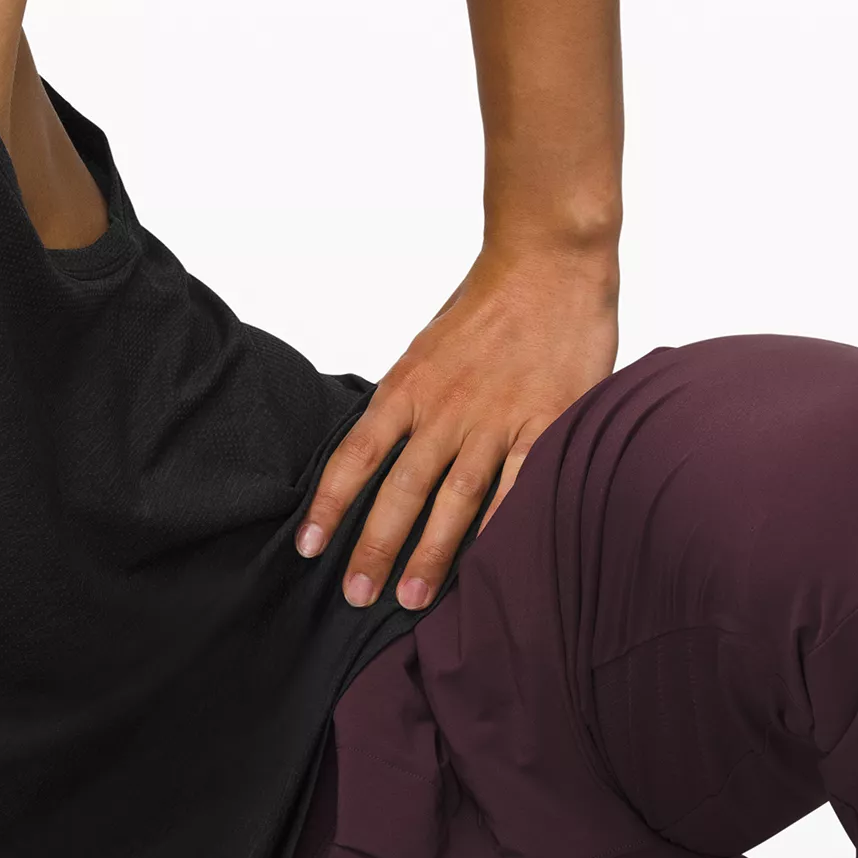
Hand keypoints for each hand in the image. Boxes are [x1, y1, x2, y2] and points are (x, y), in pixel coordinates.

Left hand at [296, 241, 618, 609]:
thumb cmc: (487, 306)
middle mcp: (446, 407)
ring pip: (457, 497)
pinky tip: (491, 562)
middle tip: (359, 596)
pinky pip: (522, 483)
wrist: (548, 259)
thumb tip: (381, 456)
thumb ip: (408, 404)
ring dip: (433, 551)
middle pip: (402, 488)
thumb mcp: (428, 349)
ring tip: (413, 598)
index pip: (357, 454)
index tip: (309, 548)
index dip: (330, 504)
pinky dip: (504, 524)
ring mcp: (498, 416)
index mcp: (409, 385)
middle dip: (376, 546)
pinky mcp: (548, 420)